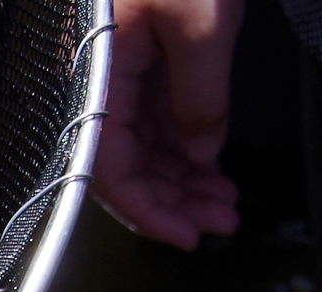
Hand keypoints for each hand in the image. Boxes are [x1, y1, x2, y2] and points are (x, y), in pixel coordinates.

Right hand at [92, 0, 241, 248]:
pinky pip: (155, 117)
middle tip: (221, 221)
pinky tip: (210, 163)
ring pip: (143, 146)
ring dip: (183, 179)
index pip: (110, 169)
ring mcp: (117, 75)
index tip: (188, 236)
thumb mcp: (202, 25)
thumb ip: (201, 98)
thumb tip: (202, 153)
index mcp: (96, 83)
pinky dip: (184, 144)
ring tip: (224, 200)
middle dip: (175, 200)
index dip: (148, 210)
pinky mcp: (137, 61)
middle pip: (126, 167)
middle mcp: (97, 87)